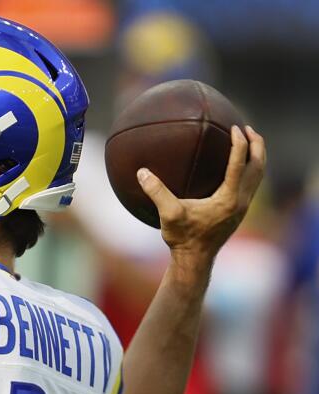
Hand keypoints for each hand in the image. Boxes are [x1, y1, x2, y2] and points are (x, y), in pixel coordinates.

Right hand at [137, 125, 265, 264]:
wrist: (195, 260)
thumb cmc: (183, 238)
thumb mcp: (168, 214)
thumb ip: (156, 192)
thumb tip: (141, 172)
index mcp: (229, 198)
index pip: (240, 163)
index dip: (239, 143)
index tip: (234, 127)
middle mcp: (241, 201)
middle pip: (258, 166)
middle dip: (257, 145)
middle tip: (247, 128)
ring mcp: (242, 207)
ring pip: (258, 176)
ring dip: (256, 157)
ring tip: (248, 143)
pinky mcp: (238, 212)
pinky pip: (251, 185)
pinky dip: (249, 170)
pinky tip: (236, 167)